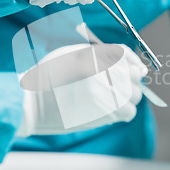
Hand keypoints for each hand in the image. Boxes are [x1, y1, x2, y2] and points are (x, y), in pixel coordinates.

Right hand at [16, 43, 147, 135]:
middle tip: (121, 84)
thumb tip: (130, 62)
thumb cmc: (48, 76)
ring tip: (113, 97)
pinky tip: (112, 109)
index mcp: (95, 57)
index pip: (126, 56)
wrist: (32, 104)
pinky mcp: (105, 115)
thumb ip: (100, 53)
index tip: (137, 68)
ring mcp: (106, 95)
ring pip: (134, 95)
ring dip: (128, 96)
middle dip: (131, 79)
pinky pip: (128, 112)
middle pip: (134, 76)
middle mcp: (104, 75)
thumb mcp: (72, 54)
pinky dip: (125, 110)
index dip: (133, 62)